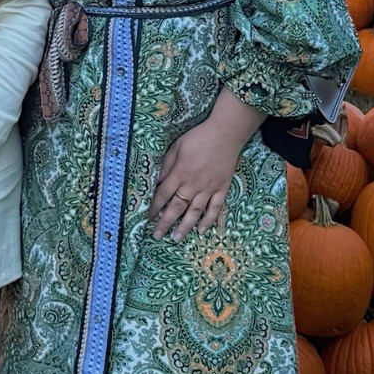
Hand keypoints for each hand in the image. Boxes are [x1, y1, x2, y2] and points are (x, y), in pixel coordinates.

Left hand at [150, 117, 246, 240]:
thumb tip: (157, 182)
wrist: (225, 134)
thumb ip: (167, 166)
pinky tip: (202, 230)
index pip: (163, 194)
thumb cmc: (198, 138)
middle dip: (165, 223)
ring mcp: (208, 189)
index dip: (154, 207)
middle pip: (176, 207)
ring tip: (176, 238)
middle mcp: (192, 185)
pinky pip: (215, 209)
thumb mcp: (176, 147)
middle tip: (157, 235)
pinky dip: (209, 220)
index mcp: (179, 173)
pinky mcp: (222, 189)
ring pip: (194, 212)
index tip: (148, 218)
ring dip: (185, 227)